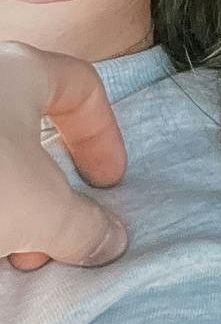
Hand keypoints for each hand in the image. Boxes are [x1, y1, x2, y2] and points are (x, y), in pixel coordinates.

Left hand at [0, 42, 128, 270]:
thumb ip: (85, 225)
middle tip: (52, 234)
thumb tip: (106, 241)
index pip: (82, 87)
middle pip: (29, 127)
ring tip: (12, 254)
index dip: (104, 137)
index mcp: (19, 69)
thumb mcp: (44, 212)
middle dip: (48, 189)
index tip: (107, 182)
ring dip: (11, 203)